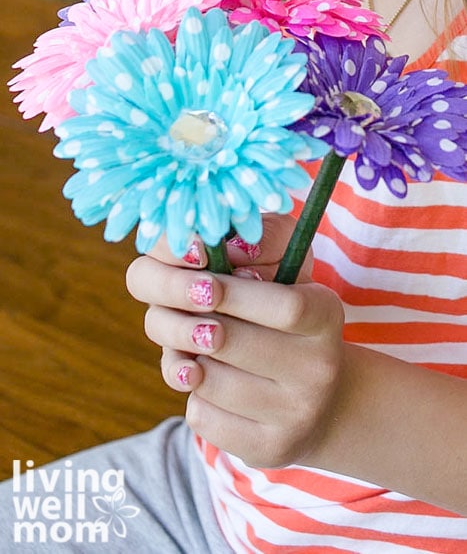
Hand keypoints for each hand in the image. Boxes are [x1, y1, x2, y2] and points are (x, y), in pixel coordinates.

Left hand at [126, 214, 344, 467]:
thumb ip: (246, 254)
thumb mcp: (282, 279)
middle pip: (229, 340)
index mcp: (325, 315)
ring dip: (185, 357)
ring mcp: (296, 414)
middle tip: (177, 312)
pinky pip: (202, 415)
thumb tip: (193, 247)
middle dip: (186, 321)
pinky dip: (193, 394)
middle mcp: (319, 368)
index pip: (283, 306)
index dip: (234, 293)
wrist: (321, 401)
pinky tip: (210, 383)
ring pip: (207, 379)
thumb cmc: (283, 324)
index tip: (200, 281)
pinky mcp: (269, 448)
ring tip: (193, 347)